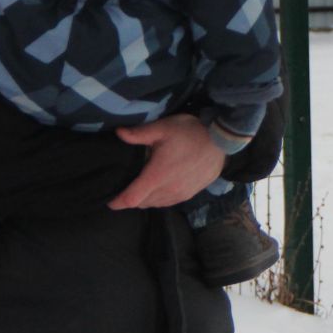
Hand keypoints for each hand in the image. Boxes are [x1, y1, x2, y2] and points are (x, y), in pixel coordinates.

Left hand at [110, 115, 225, 208]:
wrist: (222, 141)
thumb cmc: (191, 132)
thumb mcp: (163, 127)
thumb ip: (139, 133)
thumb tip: (118, 133)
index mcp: (157, 176)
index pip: (131, 198)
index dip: (117, 202)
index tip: (109, 200)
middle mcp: (167, 190)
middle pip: (141, 203)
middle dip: (131, 198)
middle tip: (127, 186)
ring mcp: (180, 194)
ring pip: (155, 204)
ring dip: (146, 199)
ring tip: (143, 187)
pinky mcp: (190, 194)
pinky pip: (168, 202)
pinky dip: (160, 198)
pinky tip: (161, 186)